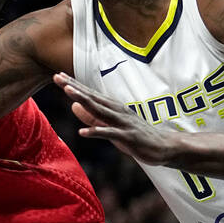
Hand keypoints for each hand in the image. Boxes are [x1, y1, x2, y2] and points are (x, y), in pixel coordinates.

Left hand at [54, 73, 179, 165]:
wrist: (166, 147)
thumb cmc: (137, 136)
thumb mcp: (111, 126)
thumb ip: (92, 117)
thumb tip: (73, 106)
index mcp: (112, 108)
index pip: (90, 94)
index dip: (74, 85)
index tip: (57, 76)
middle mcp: (117, 111)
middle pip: (92, 98)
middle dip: (75, 87)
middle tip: (57, 77)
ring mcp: (123, 123)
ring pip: (100, 110)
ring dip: (84, 100)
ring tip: (68, 92)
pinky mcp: (129, 137)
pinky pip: (110, 134)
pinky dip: (97, 131)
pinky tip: (82, 132)